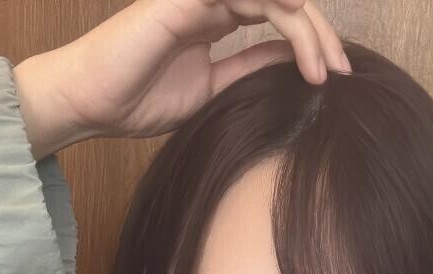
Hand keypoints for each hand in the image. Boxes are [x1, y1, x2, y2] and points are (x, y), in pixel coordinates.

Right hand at [42, 0, 349, 140]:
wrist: (91, 104)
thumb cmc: (138, 99)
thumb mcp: (212, 91)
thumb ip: (249, 70)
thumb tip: (294, 65)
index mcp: (217, 18)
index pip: (279, 15)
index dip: (311, 42)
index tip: (336, 78)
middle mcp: (213, 0)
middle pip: (284, 0)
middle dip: (320, 34)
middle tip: (342, 71)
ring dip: (306, 27)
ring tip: (324, 67)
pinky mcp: (184, 1)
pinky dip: (274, 8)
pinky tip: (297, 34)